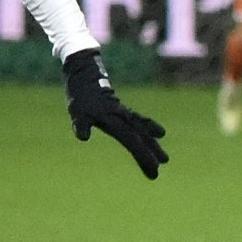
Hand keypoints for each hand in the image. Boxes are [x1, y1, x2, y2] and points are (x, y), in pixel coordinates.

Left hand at [62, 49, 168, 180]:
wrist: (85, 74)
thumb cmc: (79, 96)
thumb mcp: (77, 112)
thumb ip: (81, 125)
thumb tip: (83, 137)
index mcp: (113, 120)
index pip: (131, 140)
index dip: (142, 153)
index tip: (155, 166)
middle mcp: (123, 117)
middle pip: (140, 136)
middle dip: (152, 151)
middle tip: (164, 164)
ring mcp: (124, 113)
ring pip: (143, 130)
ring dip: (153, 144)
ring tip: (165, 158)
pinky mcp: (123, 111)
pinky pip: (140, 121)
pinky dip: (149, 127)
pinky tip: (158, 134)